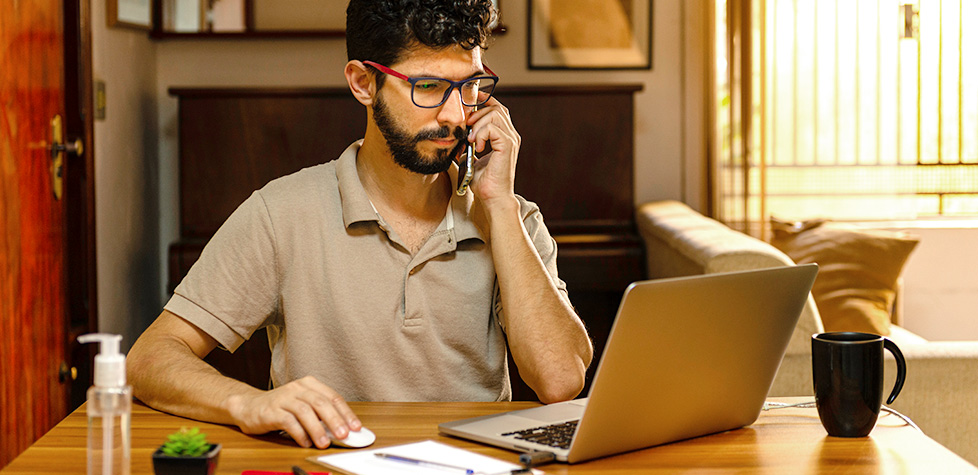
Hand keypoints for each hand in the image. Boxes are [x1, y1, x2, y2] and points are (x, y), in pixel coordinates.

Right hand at [225, 375, 360, 448]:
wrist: (249, 406)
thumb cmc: (281, 407)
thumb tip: (342, 430)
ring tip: (324, 443)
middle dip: (335, 420)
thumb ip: (321, 415)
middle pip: (321, 403)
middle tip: (344, 435)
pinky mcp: (271, 411)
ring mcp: (284, 398)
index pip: (333, 397)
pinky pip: (288, 422)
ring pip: (305, 412)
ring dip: (317, 429)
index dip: (346, 413)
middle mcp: (297, 388)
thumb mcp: (303, 406)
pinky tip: (305, 442)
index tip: (356, 427)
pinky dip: (299, 433)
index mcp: (309, 384)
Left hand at [467, 95, 520, 207]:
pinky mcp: (508, 145)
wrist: (492, 198)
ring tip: (471, 140)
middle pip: (496, 107)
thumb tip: (455, 135)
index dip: (485, 101)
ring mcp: (511, 139)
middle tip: (466, 128)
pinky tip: (477, 146)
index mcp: (504, 136)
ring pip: (494, 114)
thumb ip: (468, 144)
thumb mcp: (471, 158)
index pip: (498, 108)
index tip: (470, 100)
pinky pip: (492, 127)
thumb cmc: (483, 182)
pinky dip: (481, 134)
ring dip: (478, 124)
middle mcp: (511, 135)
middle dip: (477, 113)